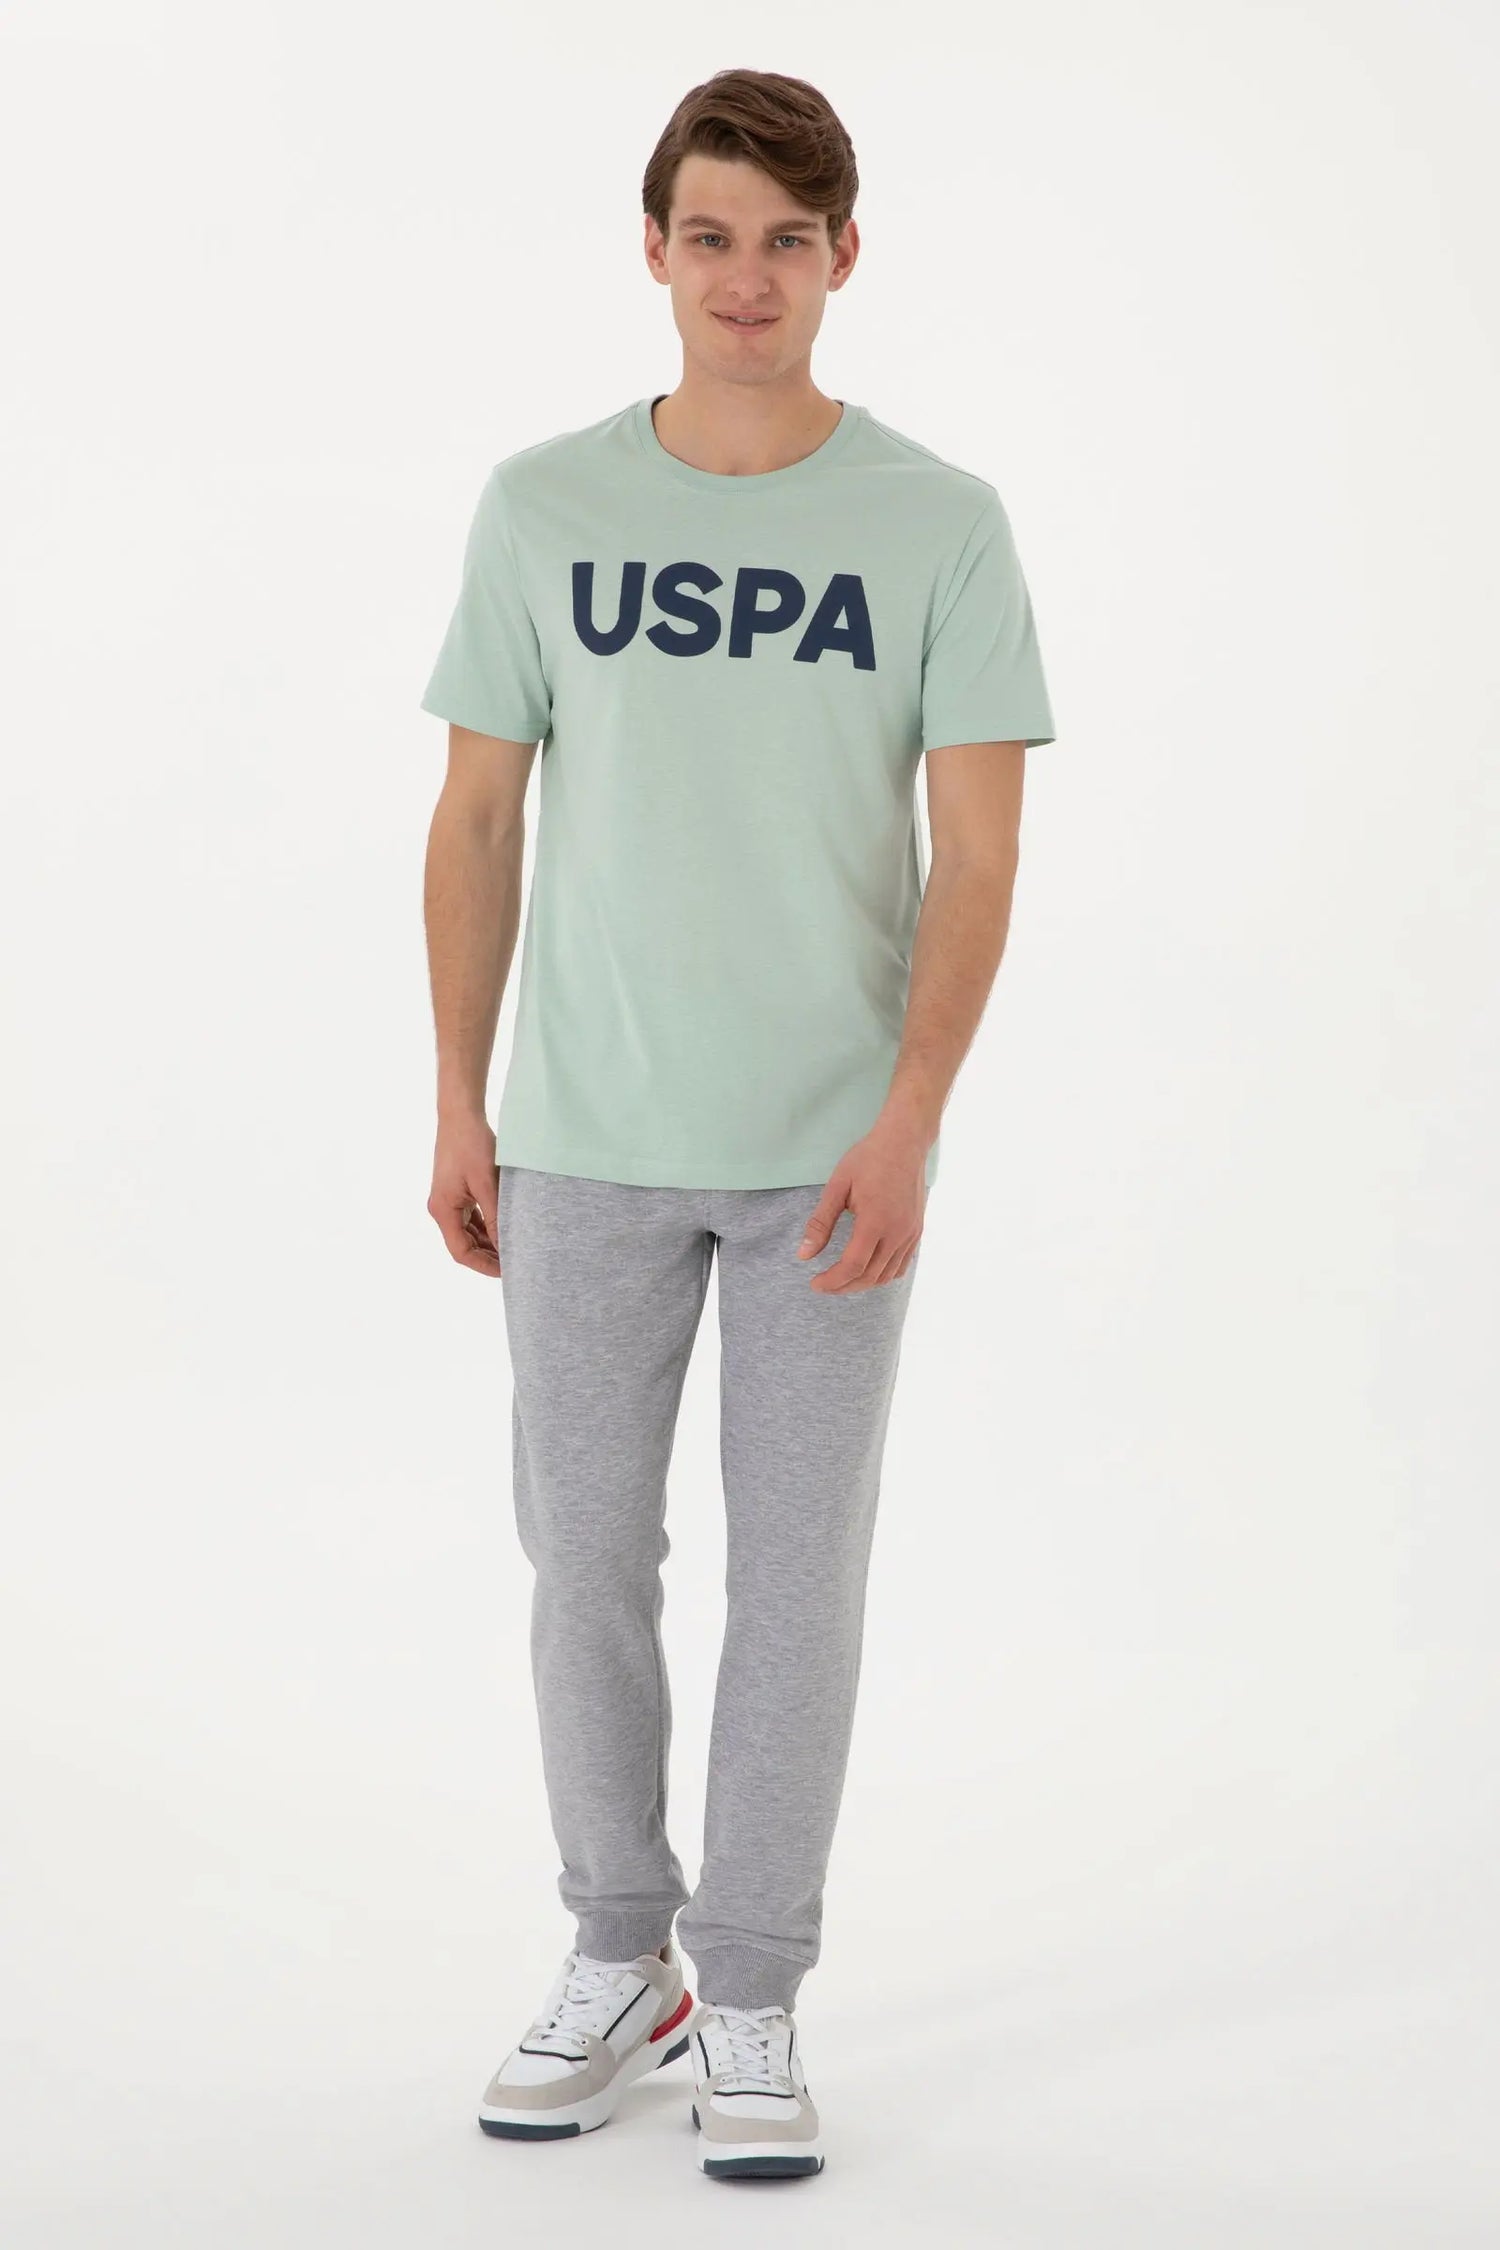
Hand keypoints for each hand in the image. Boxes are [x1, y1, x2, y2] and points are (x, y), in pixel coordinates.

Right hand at [428, 1112, 500, 1275]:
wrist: (461, 1115)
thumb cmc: (472, 1145)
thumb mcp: (487, 1183)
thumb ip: (496, 1216)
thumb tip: (506, 1245)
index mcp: (443, 1210)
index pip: (461, 1251)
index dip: (484, 1265)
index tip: (507, 1271)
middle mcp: (443, 1208)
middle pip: (464, 1244)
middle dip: (489, 1256)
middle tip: (517, 1261)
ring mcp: (449, 1199)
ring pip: (470, 1231)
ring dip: (489, 1241)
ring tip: (515, 1247)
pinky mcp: (458, 1190)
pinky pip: (472, 1217)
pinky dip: (488, 1225)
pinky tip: (506, 1227)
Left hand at [796, 1123, 927, 1293]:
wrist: (904, 1142)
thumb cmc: (868, 1159)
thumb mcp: (837, 1186)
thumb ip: (821, 1223)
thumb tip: (804, 1255)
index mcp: (875, 1221)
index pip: (852, 1265)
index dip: (832, 1281)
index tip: (815, 1283)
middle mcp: (897, 1232)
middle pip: (869, 1276)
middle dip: (844, 1286)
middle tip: (824, 1285)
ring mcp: (910, 1233)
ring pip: (886, 1275)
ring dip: (862, 1283)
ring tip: (842, 1280)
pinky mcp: (917, 1231)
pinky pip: (901, 1265)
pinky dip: (882, 1275)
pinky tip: (867, 1270)